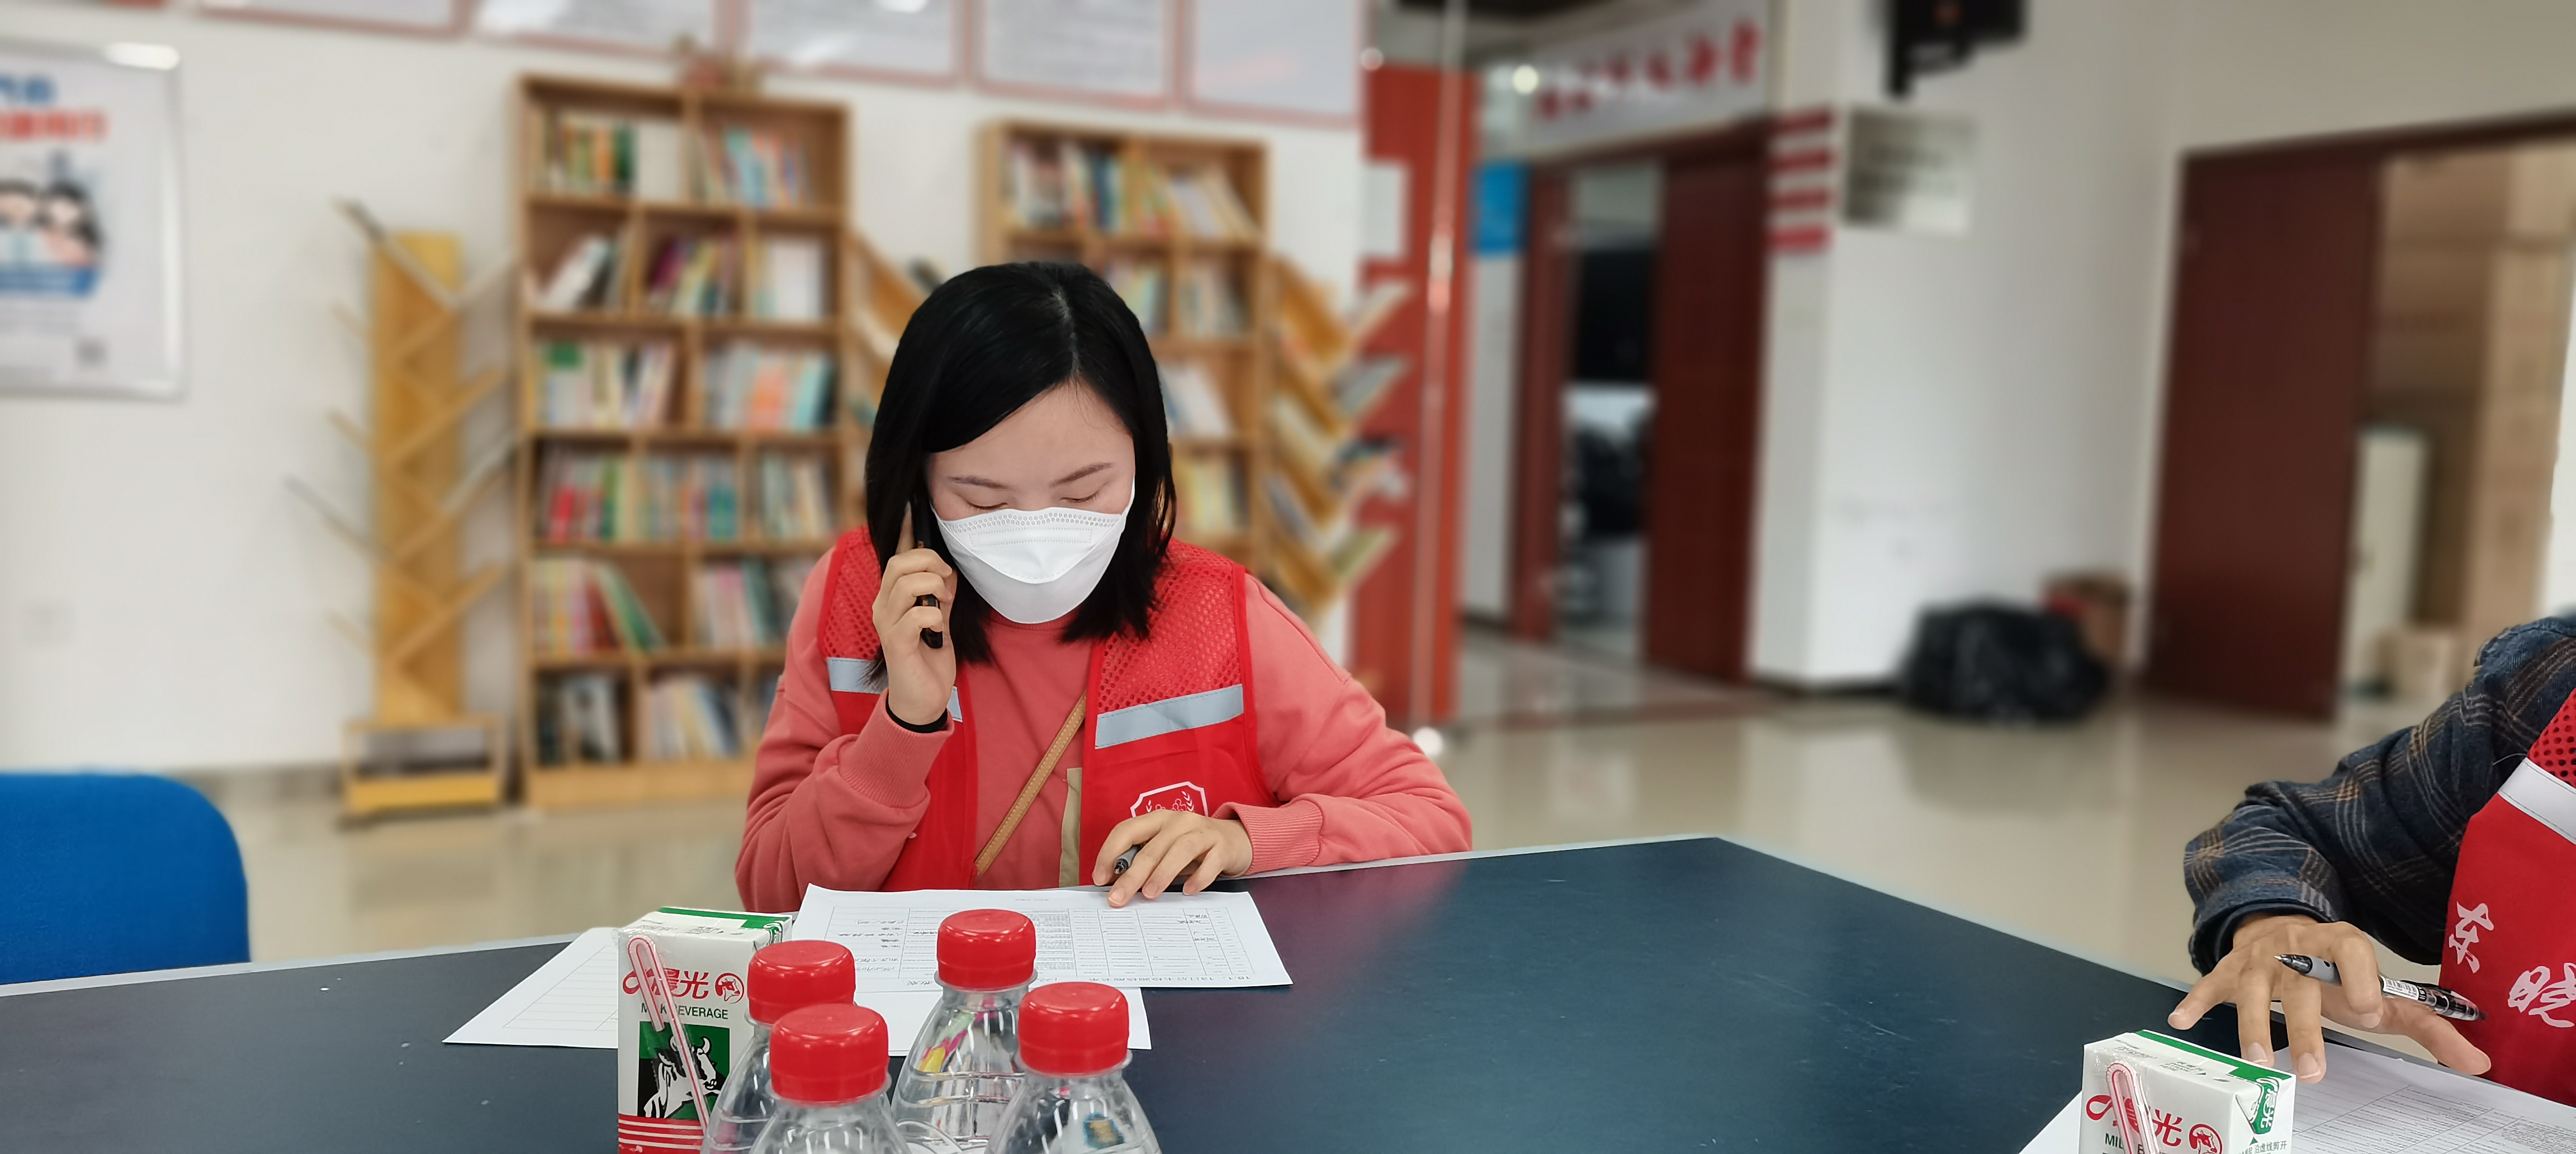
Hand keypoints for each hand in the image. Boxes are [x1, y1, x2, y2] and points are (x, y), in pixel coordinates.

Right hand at [872, 546, 956, 726]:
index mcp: (892, 597)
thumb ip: (941, 593)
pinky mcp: (896, 643)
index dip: (903, 532)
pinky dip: (934, 615)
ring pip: (905, 584)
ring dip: (934, 588)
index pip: (894, 556)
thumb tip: (949, 569)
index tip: (912, 508)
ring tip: (944, 604)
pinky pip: (916, 615)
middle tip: (947, 583)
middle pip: (898, 562)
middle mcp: (883, 606)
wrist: (924, 699)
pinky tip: (939, 629)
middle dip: (930, 562)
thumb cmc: (929, 658)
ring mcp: (886, 624)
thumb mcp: (940, 618)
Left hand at [1090, 811, 1252, 907]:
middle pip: (1151, 847)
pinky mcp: (1223, 847)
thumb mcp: (1165, 849)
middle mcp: (1179, 821)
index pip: (1127, 830)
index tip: (1100, 878)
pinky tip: (1188, 891)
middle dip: (1132, 875)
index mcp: (1158, 819)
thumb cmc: (1192, 848)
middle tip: (1118, 898)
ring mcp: (1203, 832)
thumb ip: (1143, 861)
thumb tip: (1114, 883)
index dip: (1109, 853)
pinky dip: (1198, 877)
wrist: (1236, 840)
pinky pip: (1210, 862)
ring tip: (1149, 894)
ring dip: (1162, 873)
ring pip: (1179, 850)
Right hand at [2168, 913, 2489, 1082]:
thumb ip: (2428, 1026)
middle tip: (2313, 1071)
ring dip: (2252, 1023)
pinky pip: (2209, 982)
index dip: (2359, 979)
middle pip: (2299, 983)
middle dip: (2305, 1028)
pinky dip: (2196, 1000)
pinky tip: (2181, 1020)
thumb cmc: (2338, 971)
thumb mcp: (2385, 992)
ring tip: (2257, 1061)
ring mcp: (2258, 955)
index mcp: (2339, 943)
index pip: (2350, 950)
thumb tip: (2480, 1062)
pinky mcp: (2228, 966)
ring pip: (2252, 986)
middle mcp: (2296, 944)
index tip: (2367, 1013)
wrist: (2283, 929)